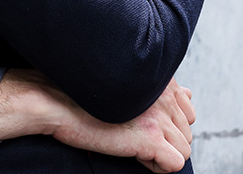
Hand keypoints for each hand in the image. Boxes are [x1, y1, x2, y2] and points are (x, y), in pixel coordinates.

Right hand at [0, 70, 193, 173]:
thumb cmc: (83, 94)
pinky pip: (175, 164)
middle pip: (187, 132)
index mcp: (158, 77)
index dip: (168, 123)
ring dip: (161, 153)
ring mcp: (159, 115)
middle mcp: (163, 93)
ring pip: (184, 150)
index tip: (142, 122)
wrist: (55, 102)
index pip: (187, 110)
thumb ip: (159, 89)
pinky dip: (157, 166)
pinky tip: (134, 153)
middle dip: (166, 139)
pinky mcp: (151, 137)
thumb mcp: (125, 85)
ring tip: (131, 143)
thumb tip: (186, 94)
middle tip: (133, 134)